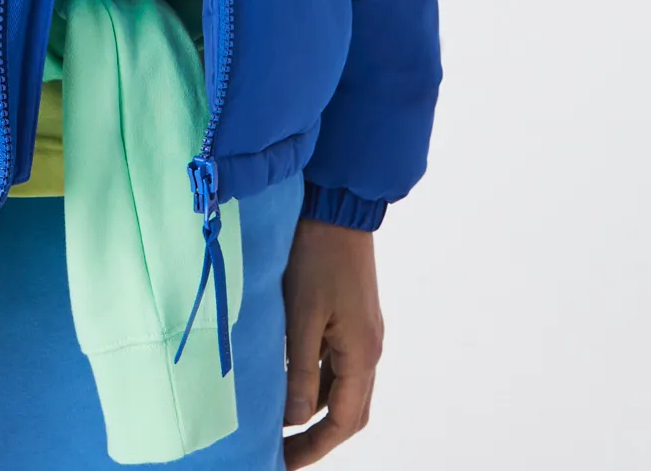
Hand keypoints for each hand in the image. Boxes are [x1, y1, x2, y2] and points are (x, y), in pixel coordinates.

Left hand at [280, 217, 383, 465]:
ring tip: (280, 421)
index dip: (315, 446)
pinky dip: (316, 379)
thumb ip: (298, 370)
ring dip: (316, 408)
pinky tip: (289, 379)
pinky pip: (337, 362)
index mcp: (362, 353)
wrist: (336, 205)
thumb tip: (292, 419)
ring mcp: (363, 331)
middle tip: (283, 450)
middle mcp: (369, 348)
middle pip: (350, 410)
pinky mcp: (352, 316)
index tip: (284, 461)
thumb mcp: (302, 315)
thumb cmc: (317, 255)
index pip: (343, 420)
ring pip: (343, 386)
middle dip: (318, 435)